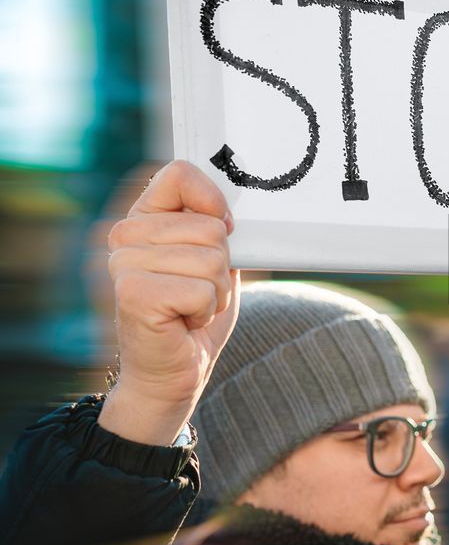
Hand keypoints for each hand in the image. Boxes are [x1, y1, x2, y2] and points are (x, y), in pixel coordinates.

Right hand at [100, 160, 239, 444]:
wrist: (174, 372)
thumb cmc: (195, 313)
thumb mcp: (213, 259)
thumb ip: (215, 224)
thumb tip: (230, 198)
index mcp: (143, 217)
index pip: (179, 173)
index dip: (212, 202)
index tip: (221, 231)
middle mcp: (124, 236)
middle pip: (209, 226)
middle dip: (220, 267)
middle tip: (198, 291)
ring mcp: (123, 264)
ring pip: (211, 259)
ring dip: (215, 292)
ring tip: (191, 307)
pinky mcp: (133, 294)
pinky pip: (201, 289)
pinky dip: (206, 311)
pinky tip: (183, 322)